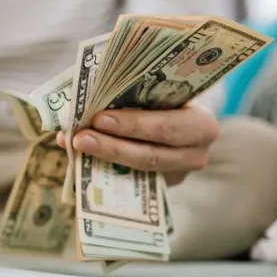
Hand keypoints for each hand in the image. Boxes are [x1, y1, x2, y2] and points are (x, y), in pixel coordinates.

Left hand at [56, 103, 218, 185]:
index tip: (100, 118)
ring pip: (136, 172)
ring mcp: (178, 174)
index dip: (133, 125)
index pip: (167, 127)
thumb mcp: (156, 89)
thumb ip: (129, 93)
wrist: (177, 115)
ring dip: (102, 159)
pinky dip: (100, 168)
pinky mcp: (160, 187)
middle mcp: (195, 154)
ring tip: (74, 146)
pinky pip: (129, 181)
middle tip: (80, 137)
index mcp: (202, 124)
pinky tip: (78, 159)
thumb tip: (85, 101)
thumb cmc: (163, 95)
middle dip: (111, 147)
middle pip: (150, 156)